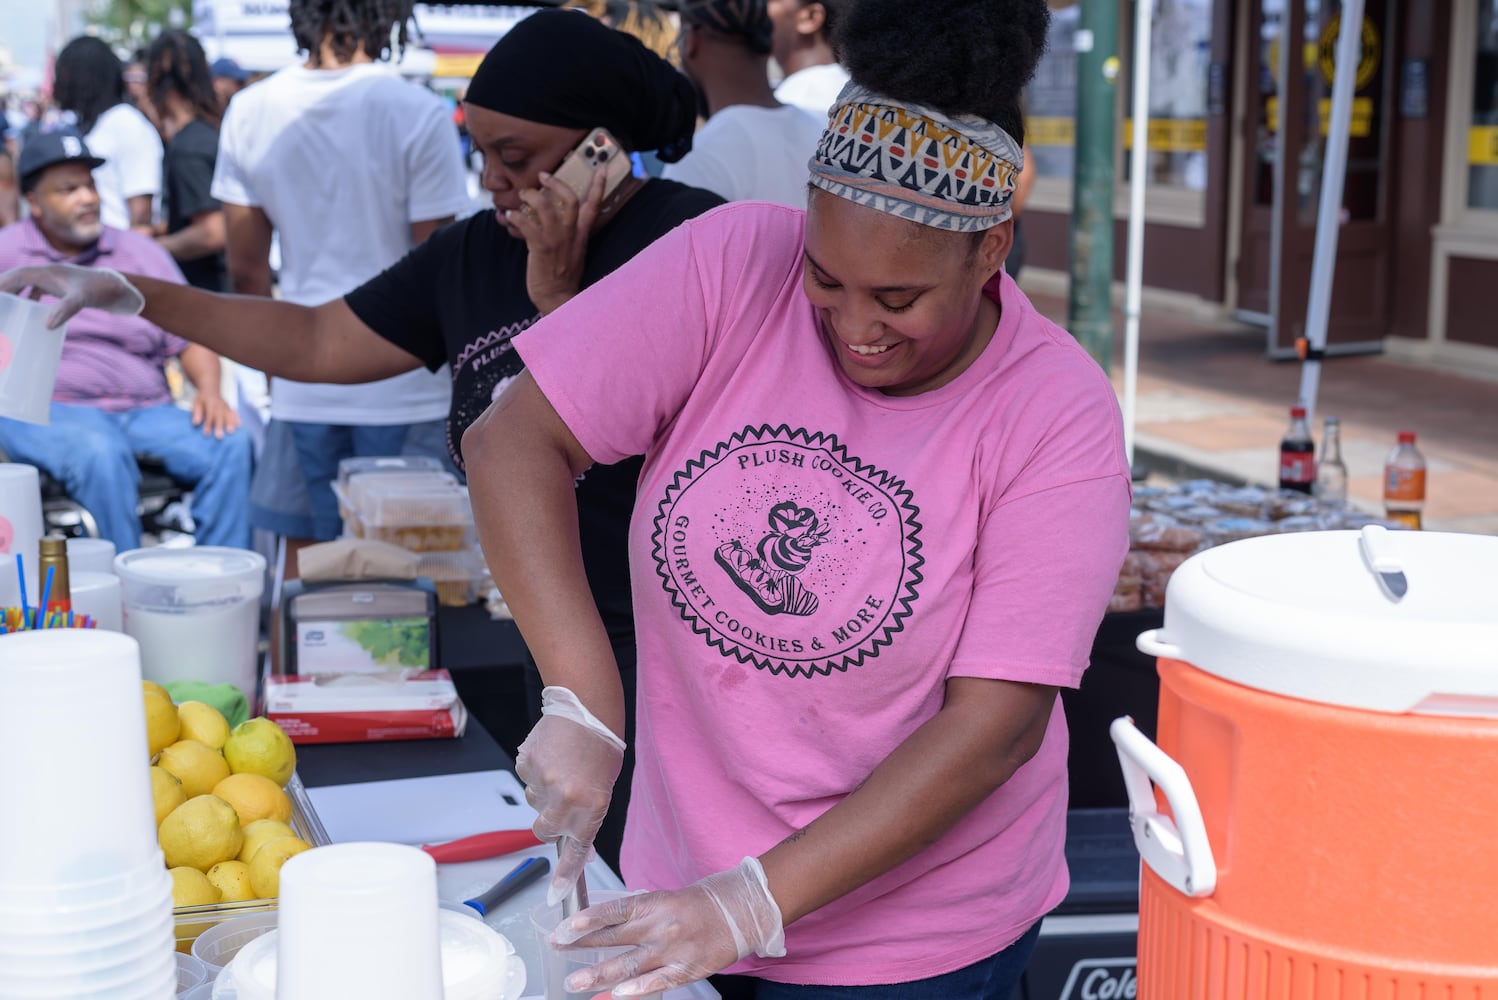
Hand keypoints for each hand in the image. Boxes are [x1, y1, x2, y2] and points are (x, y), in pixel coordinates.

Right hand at [0, 264, 145, 328]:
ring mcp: (56, 282)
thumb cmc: (103, 289)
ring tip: (6, 311)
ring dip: (16, 297)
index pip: (18, 275)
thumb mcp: (83, 298)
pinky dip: (31, 303)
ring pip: (28, 287)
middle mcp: (49, 274)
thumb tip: (47, 326)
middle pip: (19, 280)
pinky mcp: (62, 290)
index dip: (3, 284)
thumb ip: (65, 309)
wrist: (121, 290)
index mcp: (49, 271)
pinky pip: (39, 295)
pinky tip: (28, 315)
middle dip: (5, 291)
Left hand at [191, 393, 239, 438]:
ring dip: (230, 423)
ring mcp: (225, 406)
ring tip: (231, 432)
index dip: (208, 425)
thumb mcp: (196, 404)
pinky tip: (239, 425)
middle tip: (219, 437)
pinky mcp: (229, 407)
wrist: (211, 389)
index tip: (207, 434)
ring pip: (228, 415)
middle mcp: (218, 405)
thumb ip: (197, 413)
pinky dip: (237, 418)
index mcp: (209, 404)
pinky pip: (234, 412)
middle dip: (220, 426)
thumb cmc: (202, 399)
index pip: (209, 415)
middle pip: (219, 417)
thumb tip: (195, 423)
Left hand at [509, 168, 604, 314]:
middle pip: (570, 199)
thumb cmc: (562, 277)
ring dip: (531, 196)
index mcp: (581, 235)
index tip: (600, 168)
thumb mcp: (573, 252)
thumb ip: (568, 234)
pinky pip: (527, 224)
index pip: (594, 206)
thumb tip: (552, 219)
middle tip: (543, 175)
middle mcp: (571, 235)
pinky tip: (510, 216)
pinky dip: (516, 216)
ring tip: (522, 195)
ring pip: (546, 207)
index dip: (598, 186)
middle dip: (556, 183)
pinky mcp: (541, 248)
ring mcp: (557, 241)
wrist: (558, 299)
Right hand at [515, 686, 624, 904]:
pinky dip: (535, 772)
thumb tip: (582, 849)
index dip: (565, 875)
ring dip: (543, 793)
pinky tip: (550, 756)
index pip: (576, 849)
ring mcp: (543, 781)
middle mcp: (565, 797)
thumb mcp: (604, 788)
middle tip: (563, 799)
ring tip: (561, 768)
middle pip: (545, 831)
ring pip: (533, 803)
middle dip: (551, 821)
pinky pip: (526, 779)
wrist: (586, 709)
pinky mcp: (526, 764)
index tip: (557, 894)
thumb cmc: (601, 747)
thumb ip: (590, 817)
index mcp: (591, 805)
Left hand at [551, 857, 785, 996]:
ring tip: (575, 982)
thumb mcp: (664, 899)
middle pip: (615, 938)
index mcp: (655, 904)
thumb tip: (603, 926)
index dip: (588, 920)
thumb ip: (637, 913)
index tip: (564, 928)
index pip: (615, 911)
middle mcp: (661, 926)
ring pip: (631, 964)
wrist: (740, 910)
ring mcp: (674, 949)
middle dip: (583, 945)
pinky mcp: (687, 969)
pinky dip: (638, 989)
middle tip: (557, 950)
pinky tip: (618, 995)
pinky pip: (659, 981)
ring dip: (600, 974)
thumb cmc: (698, 904)